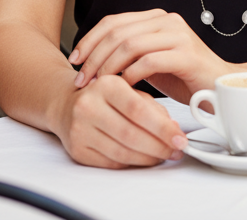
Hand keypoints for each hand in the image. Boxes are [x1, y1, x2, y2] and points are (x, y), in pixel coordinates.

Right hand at [59, 73, 188, 168]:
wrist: (66, 103)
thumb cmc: (103, 95)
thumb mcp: (128, 88)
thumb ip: (151, 105)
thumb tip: (173, 129)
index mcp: (105, 84)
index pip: (138, 109)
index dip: (162, 127)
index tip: (180, 138)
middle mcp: (88, 106)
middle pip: (130, 134)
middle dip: (159, 146)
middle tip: (177, 150)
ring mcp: (80, 130)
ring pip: (122, 152)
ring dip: (148, 158)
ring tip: (164, 155)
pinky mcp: (77, 150)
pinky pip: (112, 162)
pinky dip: (133, 163)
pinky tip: (144, 158)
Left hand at [68, 8, 230, 103]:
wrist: (223, 88)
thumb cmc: (185, 78)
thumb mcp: (152, 62)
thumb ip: (130, 54)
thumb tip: (93, 60)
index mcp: (156, 18)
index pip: (114, 21)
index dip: (90, 39)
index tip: (74, 59)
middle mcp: (167, 20)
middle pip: (118, 32)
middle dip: (94, 56)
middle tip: (80, 79)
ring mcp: (178, 35)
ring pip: (130, 44)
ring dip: (108, 67)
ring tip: (97, 86)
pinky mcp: (187, 54)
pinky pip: (148, 61)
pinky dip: (130, 75)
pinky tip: (122, 88)